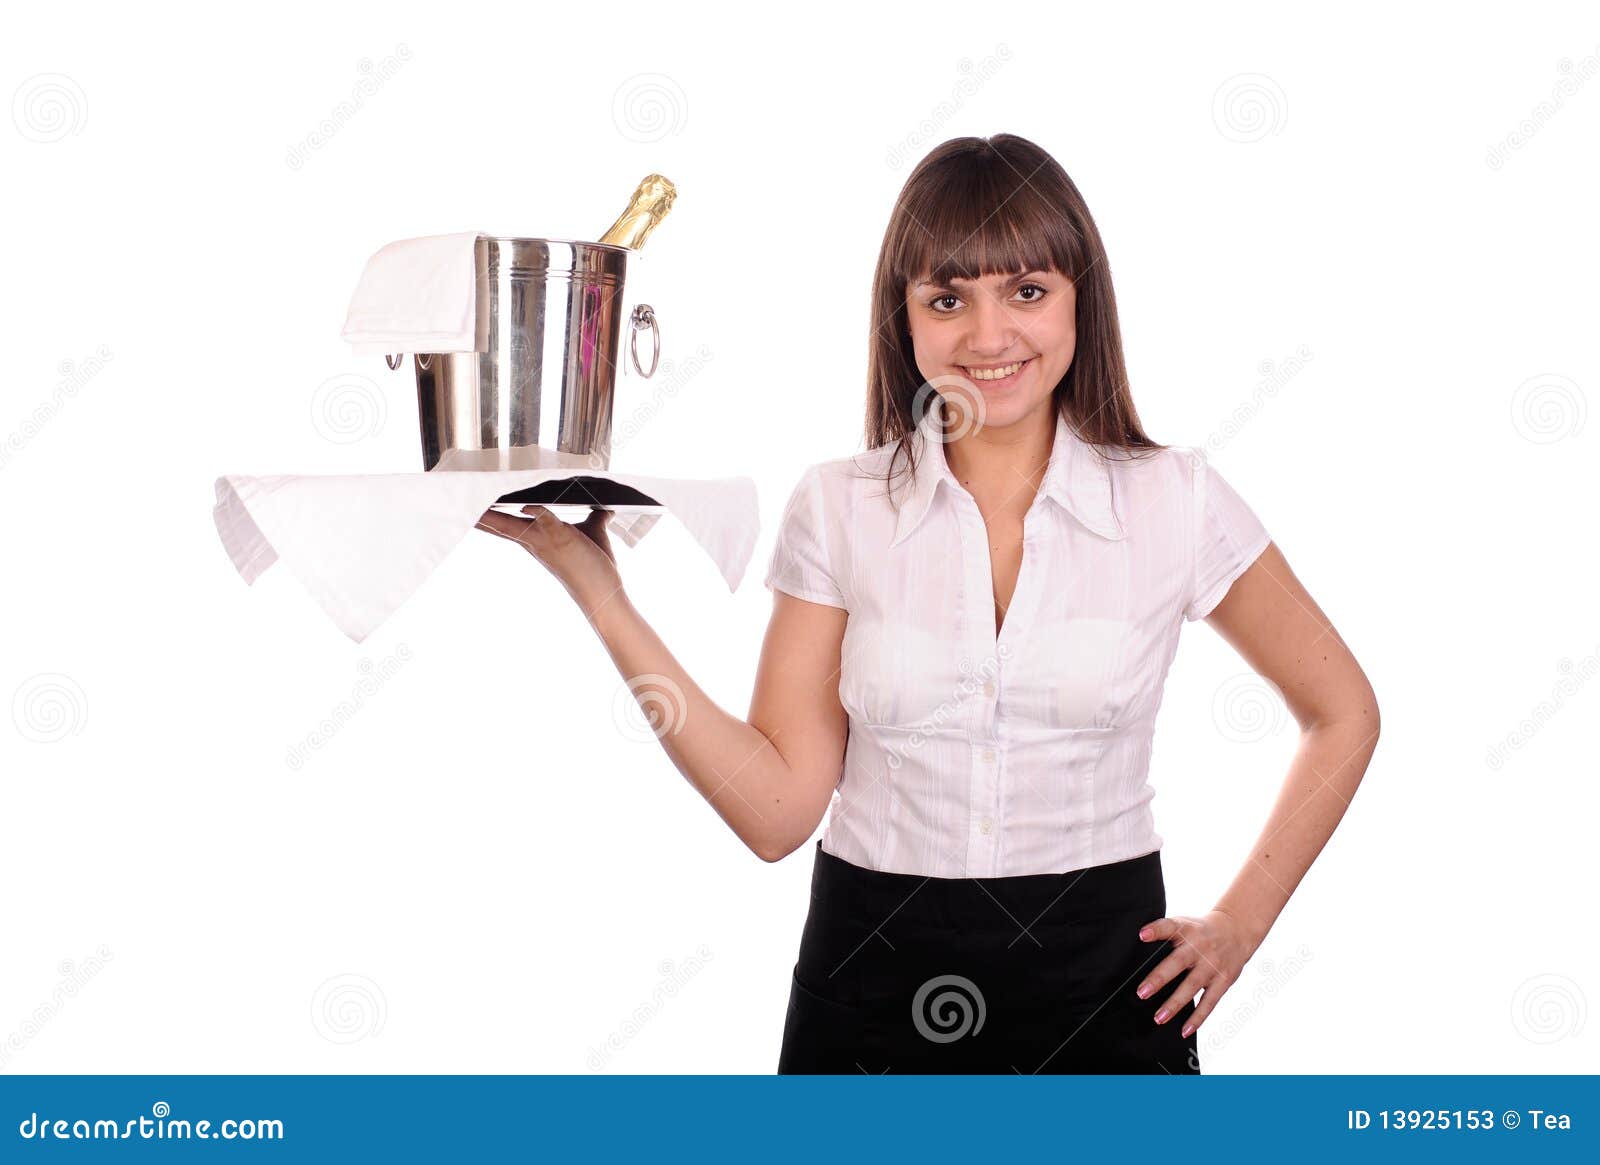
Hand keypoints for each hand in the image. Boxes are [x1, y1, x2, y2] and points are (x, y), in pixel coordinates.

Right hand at [474, 504, 624, 618]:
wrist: (605, 594)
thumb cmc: (598, 566)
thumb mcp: (594, 534)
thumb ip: (596, 518)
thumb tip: (605, 508)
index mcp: (538, 540)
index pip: (508, 525)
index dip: (490, 514)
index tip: (471, 505)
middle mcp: (536, 542)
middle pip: (501, 526)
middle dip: (479, 515)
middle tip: (457, 503)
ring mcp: (547, 542)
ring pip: (514, 525)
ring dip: (494, 515)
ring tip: (474, 506)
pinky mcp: (563, 539)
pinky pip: (548, 520)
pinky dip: (538, 512)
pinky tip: (528, 506)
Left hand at [1133, 909, 1263, 1038]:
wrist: (1237, 931)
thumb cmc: (1201, 931)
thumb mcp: (1184, 923)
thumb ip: (1164, 933)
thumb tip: (1139, 943)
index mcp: (1186, 929)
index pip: (1170, 926)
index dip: (1156, 930)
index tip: (1142, 935)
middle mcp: (1199, 947)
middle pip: (1178, 962)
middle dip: (1159, 978)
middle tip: (1142, 993)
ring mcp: (1212, 965)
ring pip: (1192, 986)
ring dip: (1175, 1004)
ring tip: (1159, 1018)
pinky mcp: (1223, 980)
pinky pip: (1209, 1002)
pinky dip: (1197, 1018)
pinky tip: (1185, 1030)